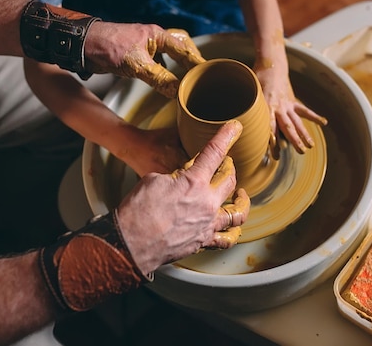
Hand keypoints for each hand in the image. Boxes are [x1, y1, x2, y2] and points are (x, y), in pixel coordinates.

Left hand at [84, 22, 204, 97]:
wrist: (83, 43)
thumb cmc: (108, 47)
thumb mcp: (137, 66)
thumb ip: (159, 78)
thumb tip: (179, 92)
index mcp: (158, 35)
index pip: (185, 49)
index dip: (197, 62)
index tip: (210, 73)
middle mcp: (154, 38)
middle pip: (181, 44)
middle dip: (192, 56)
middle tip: (202, 71)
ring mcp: (144, 45)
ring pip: (169, 50)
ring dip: (180, 60)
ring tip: (189, 73)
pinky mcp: (135, 53)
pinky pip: (158, 58)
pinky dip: (166, 66)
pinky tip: (166, 75)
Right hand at [115, 120, 250, 274]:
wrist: (130, 243)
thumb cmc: (137, 211)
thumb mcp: (154, 179)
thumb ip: (175, 175)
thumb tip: (182, 179)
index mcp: (193, 182)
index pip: (215, 152)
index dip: (226, 136)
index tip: (234, 128)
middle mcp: (206, 204)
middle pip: (230, 180)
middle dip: (229, 167)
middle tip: (226, 164)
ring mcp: (207, 225)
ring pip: (237, 212)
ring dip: (241, 201)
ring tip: (240, 195)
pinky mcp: (202, 242)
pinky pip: (226, 239)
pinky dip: (232, 232)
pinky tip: (232, 227)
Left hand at [255, 59, 326, 154]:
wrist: (270, 65)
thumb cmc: (256, 80)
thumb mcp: (251, 94)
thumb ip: (250, 108)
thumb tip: (239, 122)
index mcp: (267, 106)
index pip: (270, 126)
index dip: (273, 139)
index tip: (275, 151)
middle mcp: (279, 107)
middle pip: (288, 127)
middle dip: (293, 141)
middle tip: (298, 153)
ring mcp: (287, 105)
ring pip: (297, 122)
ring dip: (304, 134)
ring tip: (310, 146)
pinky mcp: (292, 101)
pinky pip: (304, 110)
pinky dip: (314, 116)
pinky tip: (323, 122)